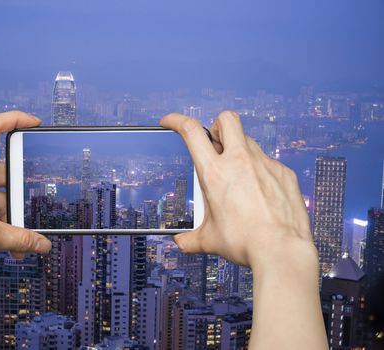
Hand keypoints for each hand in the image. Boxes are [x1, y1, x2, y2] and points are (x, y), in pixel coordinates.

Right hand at [160, 111, 316, 270]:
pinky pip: (268, 162)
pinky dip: (260, 172)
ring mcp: (264, 164)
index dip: (177, 120)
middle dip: (217, 126)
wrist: (281, 251)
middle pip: (226, 119)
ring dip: (238, 151)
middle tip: (215, 145)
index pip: (191, 131)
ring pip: (248, 141)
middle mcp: (239, 162)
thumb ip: (190, 239)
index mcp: (214, 173)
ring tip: (238, 177)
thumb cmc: (245, 243)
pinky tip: (260, 194)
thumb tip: (181, 242)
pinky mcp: (283, 173)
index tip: (170, 122)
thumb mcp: (209, 240)